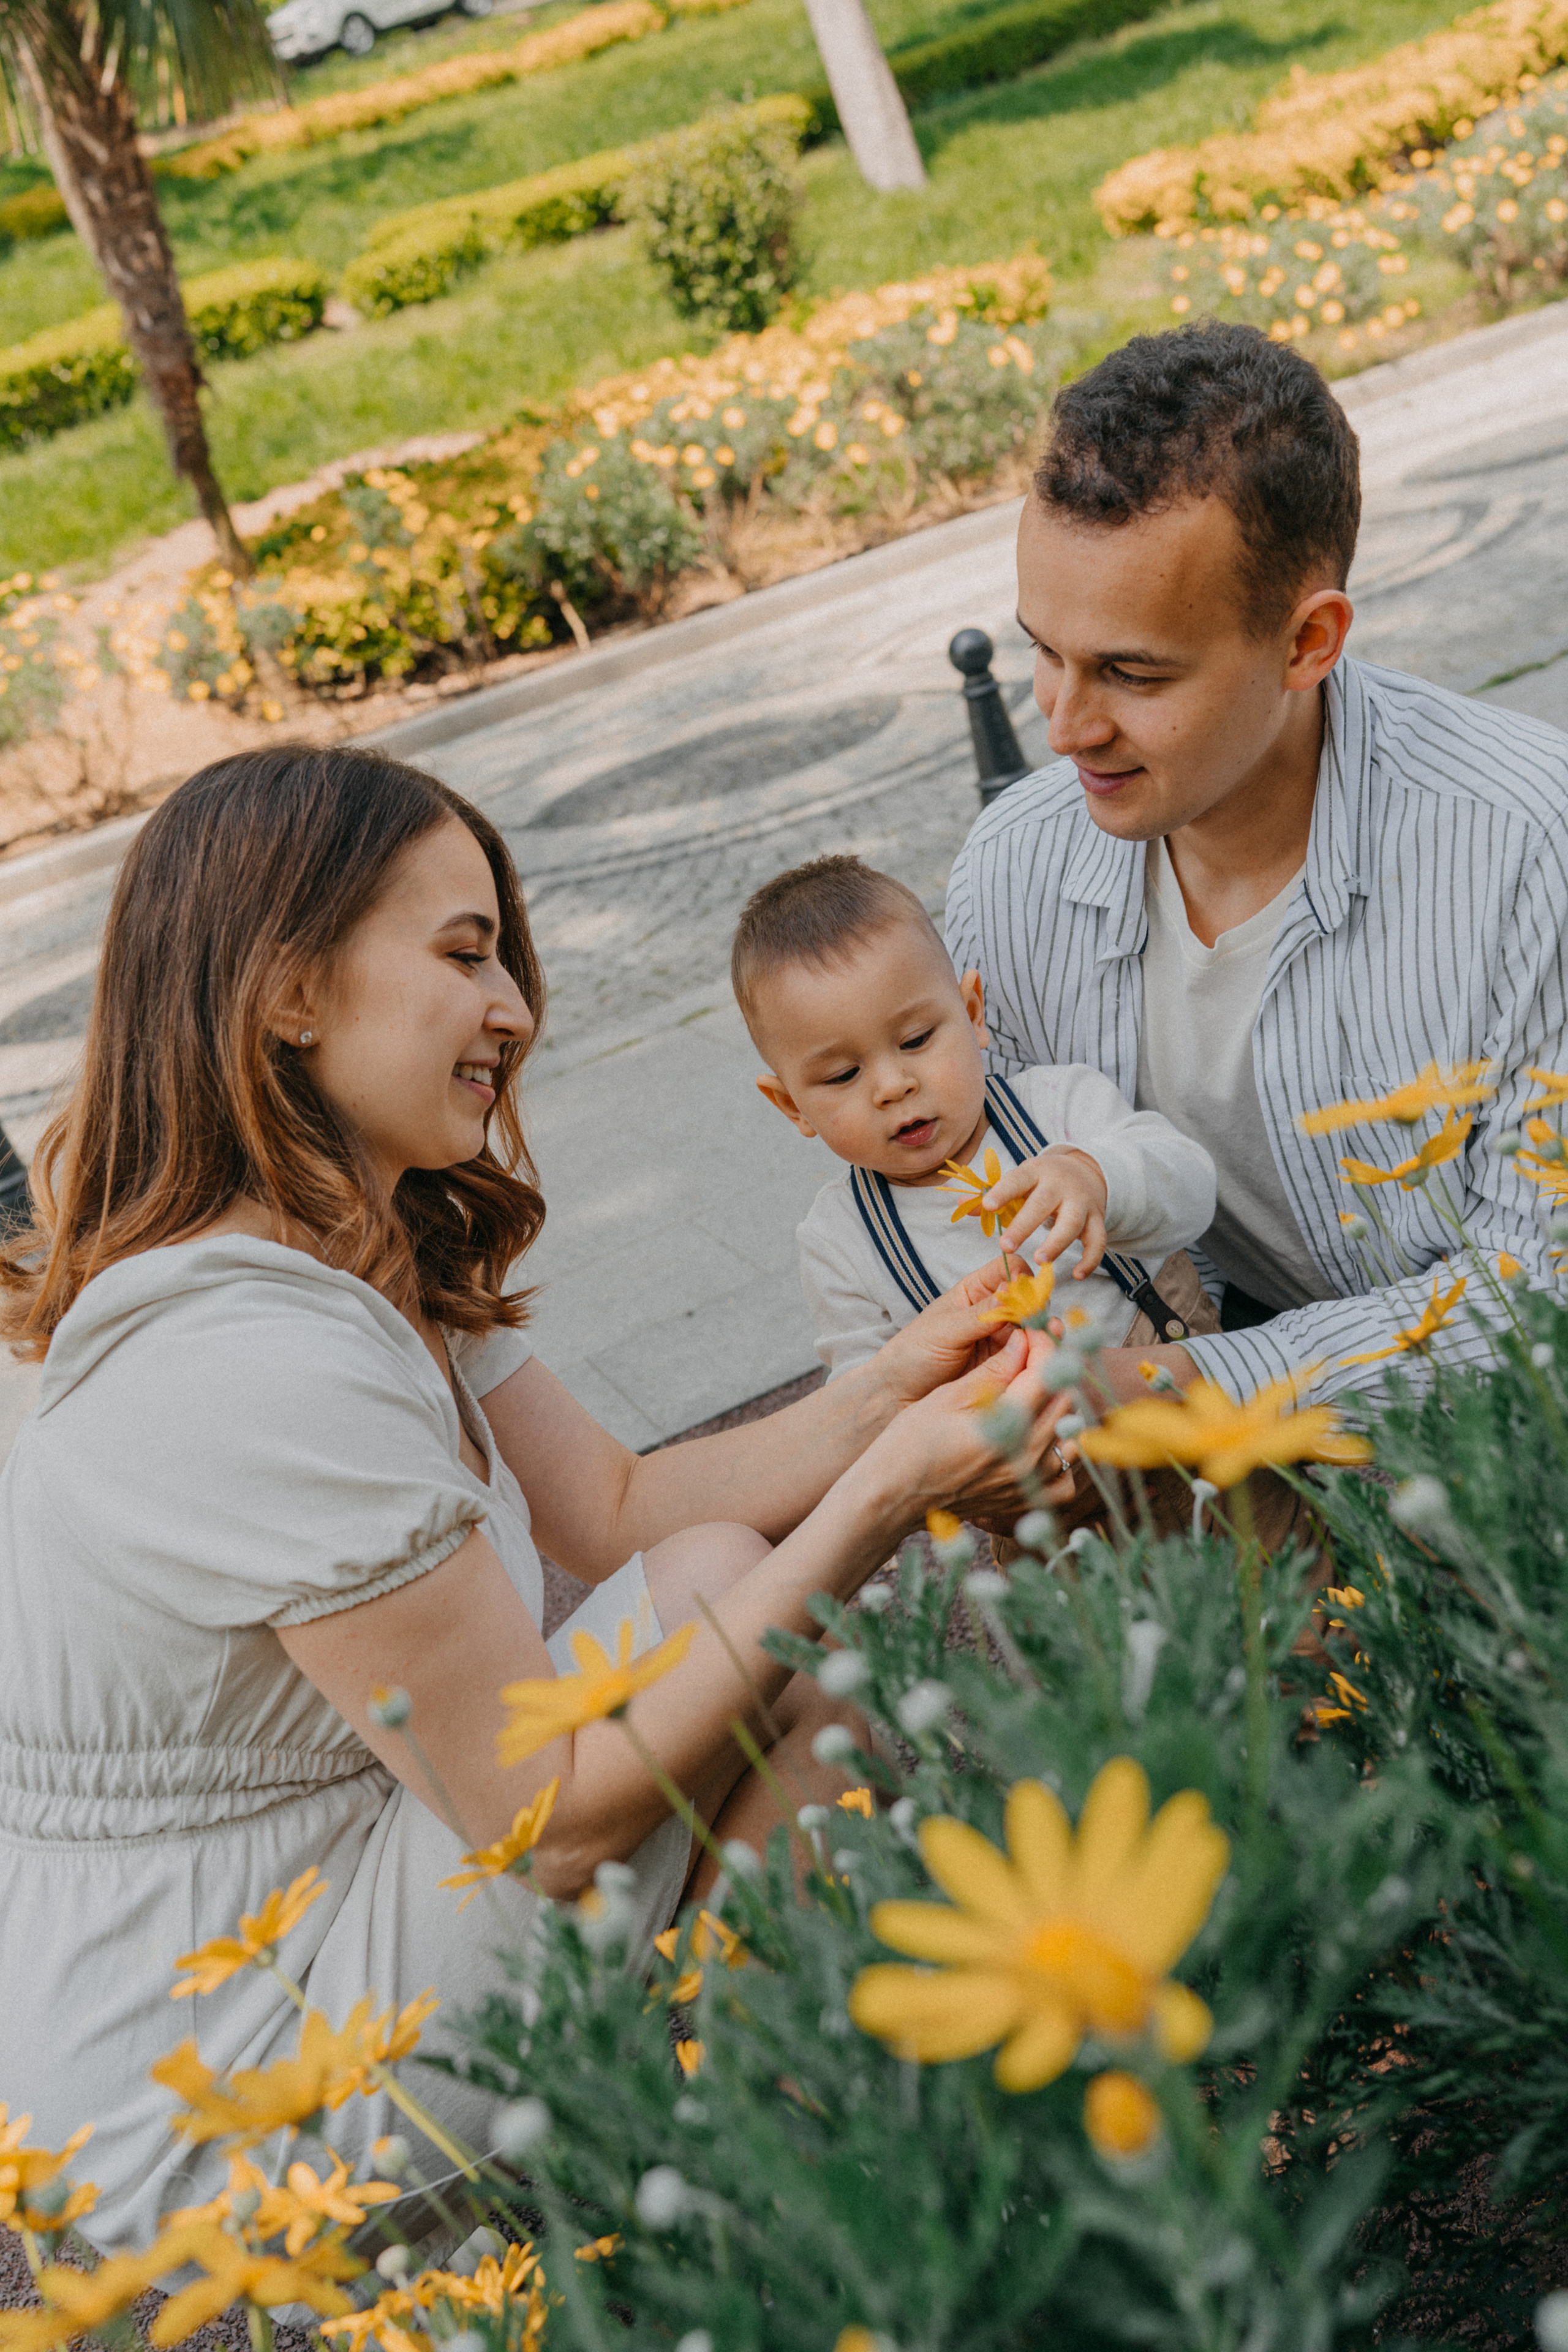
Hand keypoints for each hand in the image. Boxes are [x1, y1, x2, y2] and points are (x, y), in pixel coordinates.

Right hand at [867, 1326, 1077, 1525]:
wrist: (893, 1495)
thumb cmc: (910, 1443)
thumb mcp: (948, 1397)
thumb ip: (993, 1370)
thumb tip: (1023, 1341)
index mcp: (1005, 1426)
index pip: (1046, 1373)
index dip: (1043, 1344)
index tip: (1032, 1332)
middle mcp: (1024, 1457)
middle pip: (1064, 1401)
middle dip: (1053, 1370)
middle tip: (1034, 1354)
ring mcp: (1026, 1483)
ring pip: (1070, 1438)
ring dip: (1060, 1409)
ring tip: (1036, 1394)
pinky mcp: (1021, 1500)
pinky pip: (1063, 1481)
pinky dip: (1060, 1458)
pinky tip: (1042, 1441)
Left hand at [872, 1256, 1030, 1405]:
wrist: (901, 1394)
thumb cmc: (913, 1354)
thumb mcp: (944, 1330)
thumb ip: (980, 1315)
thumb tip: (1013, 1293)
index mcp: (974, 1291)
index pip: (1009, 1269)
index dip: (1022, 1275)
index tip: (1026, 1290)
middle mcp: (994, 1312)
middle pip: (1029, 1299)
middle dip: (1039, 1307)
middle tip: (1043, 1320)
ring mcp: (1002, 1339)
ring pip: (1034, 1329)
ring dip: (1044, 1332)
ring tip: (1050, 1339)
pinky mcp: (1007, 1365)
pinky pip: (1030, 1356)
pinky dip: (1040, 1356)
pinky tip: (1045, 1358)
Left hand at [984, 1147, 1108, 1277]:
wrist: (1085, 1171)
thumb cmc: (1041, 1181)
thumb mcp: (1019, 1181)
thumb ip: (990, 1195)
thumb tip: (960, 1206)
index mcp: (1035, 1172)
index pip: (1017, 1180)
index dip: (1003, 1192)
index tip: (988, 1206)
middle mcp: (1060, 1185)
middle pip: (1043, 1203)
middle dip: (1025, 1225)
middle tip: (1005, 1247)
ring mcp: (1082, 1202)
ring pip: (1073, 1222)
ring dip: (1057, 1243)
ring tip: (1040, 1260)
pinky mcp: (1097, 1218)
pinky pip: (1098, 1240)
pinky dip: (1091, 1259)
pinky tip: (1077, 1275)